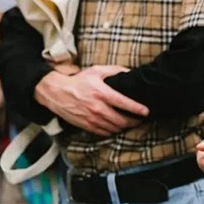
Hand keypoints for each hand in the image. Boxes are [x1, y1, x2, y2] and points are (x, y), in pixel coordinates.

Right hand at [34, 65, 148, 135]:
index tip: (146, 111)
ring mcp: (92, 119)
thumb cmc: (78, 80)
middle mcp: (98, 108)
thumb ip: (115, 70)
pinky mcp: (86, 126)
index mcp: (102, 93)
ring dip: (124, 128)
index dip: (137, 108)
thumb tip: (129, 72)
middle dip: (134, 122)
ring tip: (130, 124)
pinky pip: (104, 133)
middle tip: (140, 120)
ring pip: (114, 129)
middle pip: (121, 121)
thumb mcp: (96, 70)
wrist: (57, 92)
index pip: (124, 103)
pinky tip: (116, 127)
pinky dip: (112, 132)